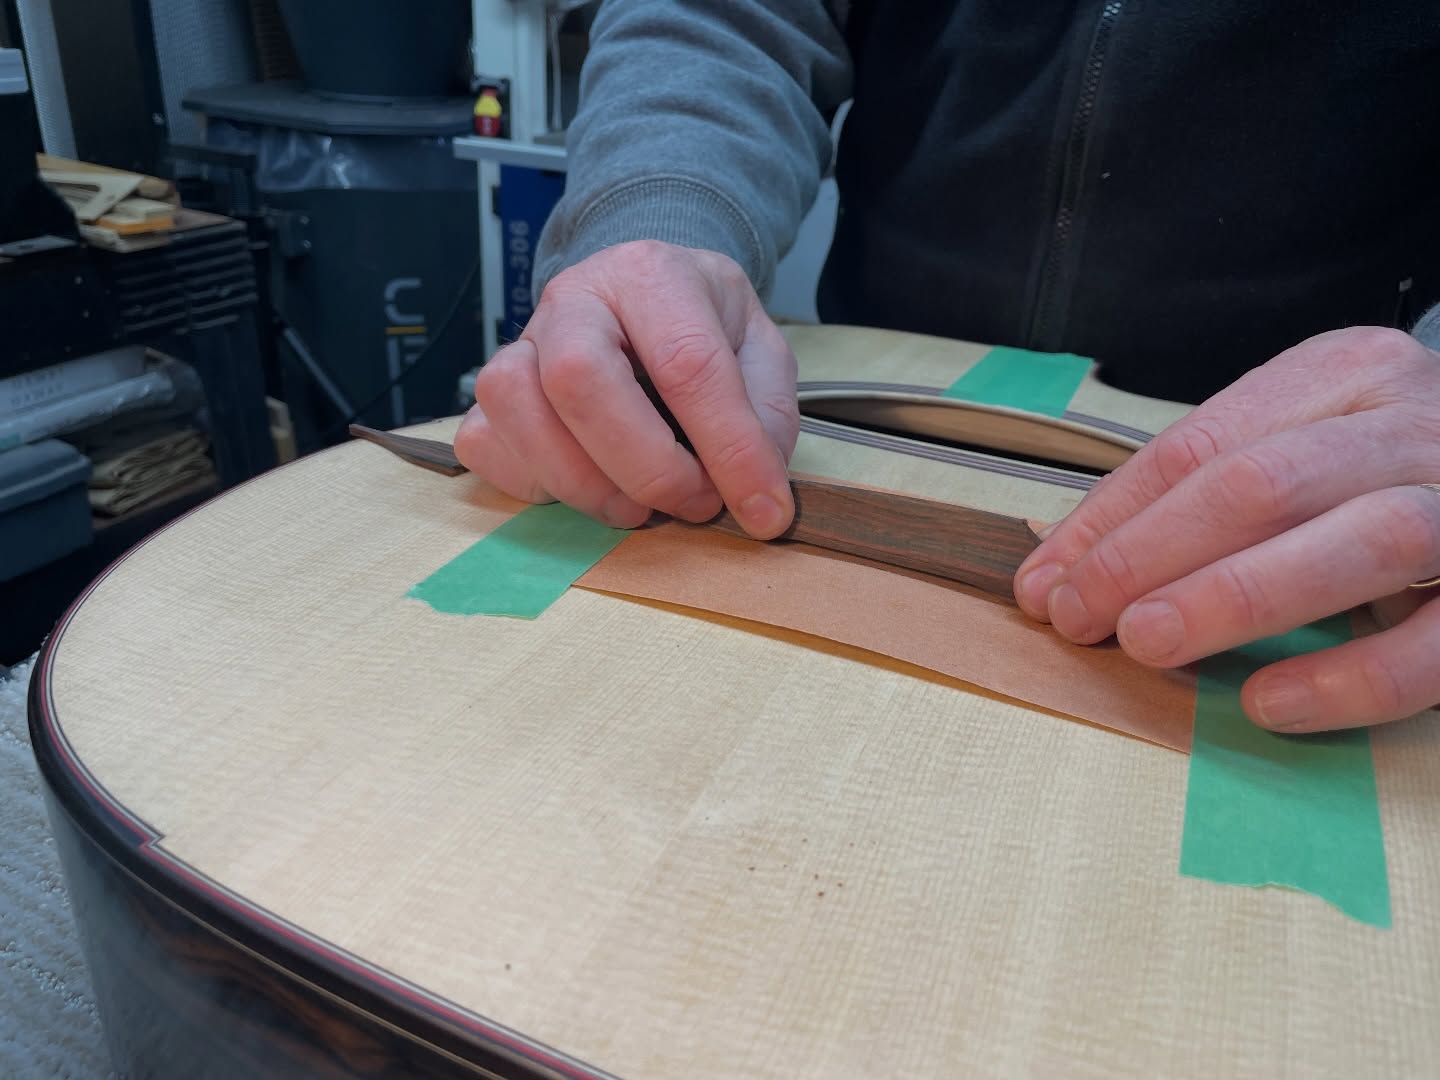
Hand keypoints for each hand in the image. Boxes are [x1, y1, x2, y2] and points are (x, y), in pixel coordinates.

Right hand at [454, 240, 798, 537]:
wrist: (642, 301)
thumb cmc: (701, 328)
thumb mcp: (759, 354)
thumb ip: (765, 420)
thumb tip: (758, 504)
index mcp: (652, 276)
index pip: (687, 362)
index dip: (728, 449)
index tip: (761, 511)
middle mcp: (574, 298)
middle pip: (578, 378)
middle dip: (645, 466)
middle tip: (691, 503)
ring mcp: (519, 342)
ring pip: (516, 406)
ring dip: (584, 482)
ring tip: (637, 507)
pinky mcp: (487, 393)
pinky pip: (483, 443)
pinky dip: (536, 484)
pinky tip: (586, 488)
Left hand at [1013, 326, 1439, 732]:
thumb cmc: (1378, 472)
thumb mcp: (1293, 450)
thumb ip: (1194, 497)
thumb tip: (1059, 575)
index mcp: (1343, 373)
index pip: (1199, 444)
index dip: (1111, 520)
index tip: (1044, 584)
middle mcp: (1412, 421)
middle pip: (1264, 483)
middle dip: (1152, 554)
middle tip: (1079, 618)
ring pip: (1359, 541)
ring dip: (1236, 598)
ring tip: (1147, 644)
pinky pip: (1436, 642)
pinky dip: (1349, 676)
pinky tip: (1267, 702)